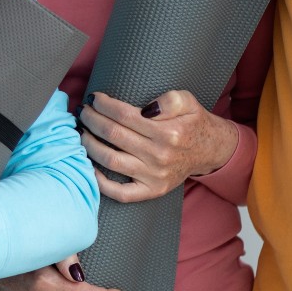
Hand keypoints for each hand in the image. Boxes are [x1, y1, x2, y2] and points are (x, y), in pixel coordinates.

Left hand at [77, 91, 238, 202]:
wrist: (209, 150)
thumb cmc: (192, 123)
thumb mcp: (188, 102)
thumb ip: (170, 99)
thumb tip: (147, 109)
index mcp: (169, 132)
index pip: (125, 116)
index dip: (103, 105)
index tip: (93, 97)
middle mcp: (160, 155)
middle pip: (113, 135)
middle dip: (91, 120)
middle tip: (82, 111)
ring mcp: (154, 176)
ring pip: (111, 160)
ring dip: (89, 144)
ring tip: (81, 131)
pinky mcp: (152, 190)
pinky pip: (121, 193)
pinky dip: (100, 182)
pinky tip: (89, 165)